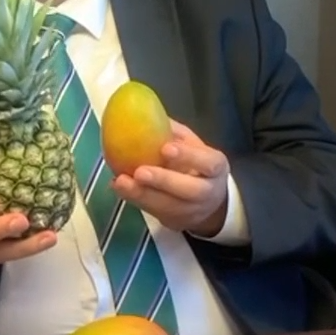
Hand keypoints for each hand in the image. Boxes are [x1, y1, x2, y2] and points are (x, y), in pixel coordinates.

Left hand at [111, 119, 229, 236]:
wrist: (209, 204)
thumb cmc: (196, 165)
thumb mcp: (193, 145)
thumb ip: (175, 133)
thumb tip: (146, 112)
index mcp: (216, 168)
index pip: (208, 163)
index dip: (188, 156)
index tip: (166, 148)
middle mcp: (208, 192)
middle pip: (190, 190)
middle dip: (163, 181)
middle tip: (140, 171)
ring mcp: (192, 211)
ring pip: (168, 206)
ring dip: (142, 195)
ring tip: (121, 182)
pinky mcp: (175, 221)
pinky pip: (154, 212)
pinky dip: (134, 200)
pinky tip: (119, 187)